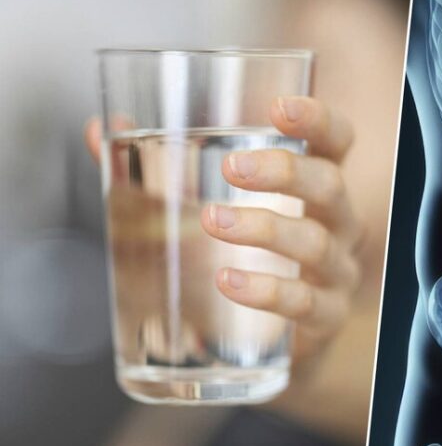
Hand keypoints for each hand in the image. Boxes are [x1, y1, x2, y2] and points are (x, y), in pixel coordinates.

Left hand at [84, 97, 362, 359]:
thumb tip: (100, 131)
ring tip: (212, 221)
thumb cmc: (246, 256)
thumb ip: (157, 169)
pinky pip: (304, 303)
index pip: (336, 141)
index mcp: (315, 185)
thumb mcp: (208, 206)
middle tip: (233, 168)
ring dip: (265, 228)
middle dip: (284, 171)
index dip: (318, 120)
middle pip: (329, 185)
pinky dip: (266, 291)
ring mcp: (336, 271)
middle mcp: (337, 223)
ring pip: (315, 242)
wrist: (272, 338)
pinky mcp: (325, 317)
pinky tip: (227, 280)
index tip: (277, 108)